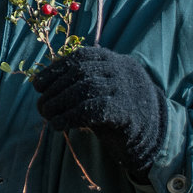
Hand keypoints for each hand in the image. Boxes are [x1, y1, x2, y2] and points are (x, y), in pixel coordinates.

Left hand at [33, 45, 166, 178]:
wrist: (155, 136)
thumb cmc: (121, 112)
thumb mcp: (104, 91)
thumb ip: (82, 84)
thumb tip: (44, 88)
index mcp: (115, 60)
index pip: (80, 57)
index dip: (55, 69)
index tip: (37, 84)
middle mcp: (122, 70)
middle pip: (80, 73)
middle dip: (55, 89)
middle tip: (40, 106)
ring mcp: (127, 88)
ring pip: (85, 89)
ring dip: (60, 103)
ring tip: (46, 116)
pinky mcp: (128, 111)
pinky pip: (94, 109)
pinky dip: (71, 116)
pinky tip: (59, 125)